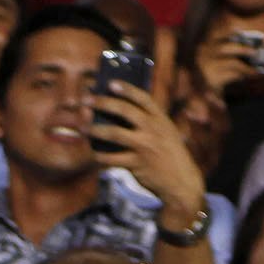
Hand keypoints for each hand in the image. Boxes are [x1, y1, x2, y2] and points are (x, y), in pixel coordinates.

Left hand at [91, 82, 202, 216]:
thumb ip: (148, 122)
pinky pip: (111, 158)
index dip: (126, 89)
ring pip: (113, 133)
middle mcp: (153, 129)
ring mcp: (144, 146)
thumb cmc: (169, 154)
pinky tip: (93, 152)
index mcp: (161, 118)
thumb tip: (116, 115)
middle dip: (103, 103)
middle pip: (124, 110)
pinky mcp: (136, 164)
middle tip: (86, 101)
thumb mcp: (166, 132)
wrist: (181, 180)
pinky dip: (100, 155)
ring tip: (83, 128)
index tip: (110, 83)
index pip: (143, 98)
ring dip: (95, 130)